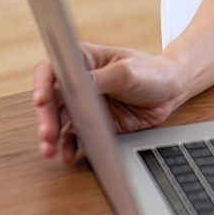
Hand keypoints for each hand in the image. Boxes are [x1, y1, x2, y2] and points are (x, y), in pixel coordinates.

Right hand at [32, 44, 189, 163]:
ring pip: (58, 120)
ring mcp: (82, 103)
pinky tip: (66, 154)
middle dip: (46, 117)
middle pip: (51, 99)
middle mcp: (77, 82)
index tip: (41, 100)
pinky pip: (74, 136)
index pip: (52, 70)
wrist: (172, 91)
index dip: (42, 84)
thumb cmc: (152, 72)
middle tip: (47, 133)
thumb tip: (76, 84)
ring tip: (50, 149)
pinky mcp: (91, 122)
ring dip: (52, 136)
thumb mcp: (127, 72)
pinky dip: (68, 146)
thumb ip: (101, 78)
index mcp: (83, 60)